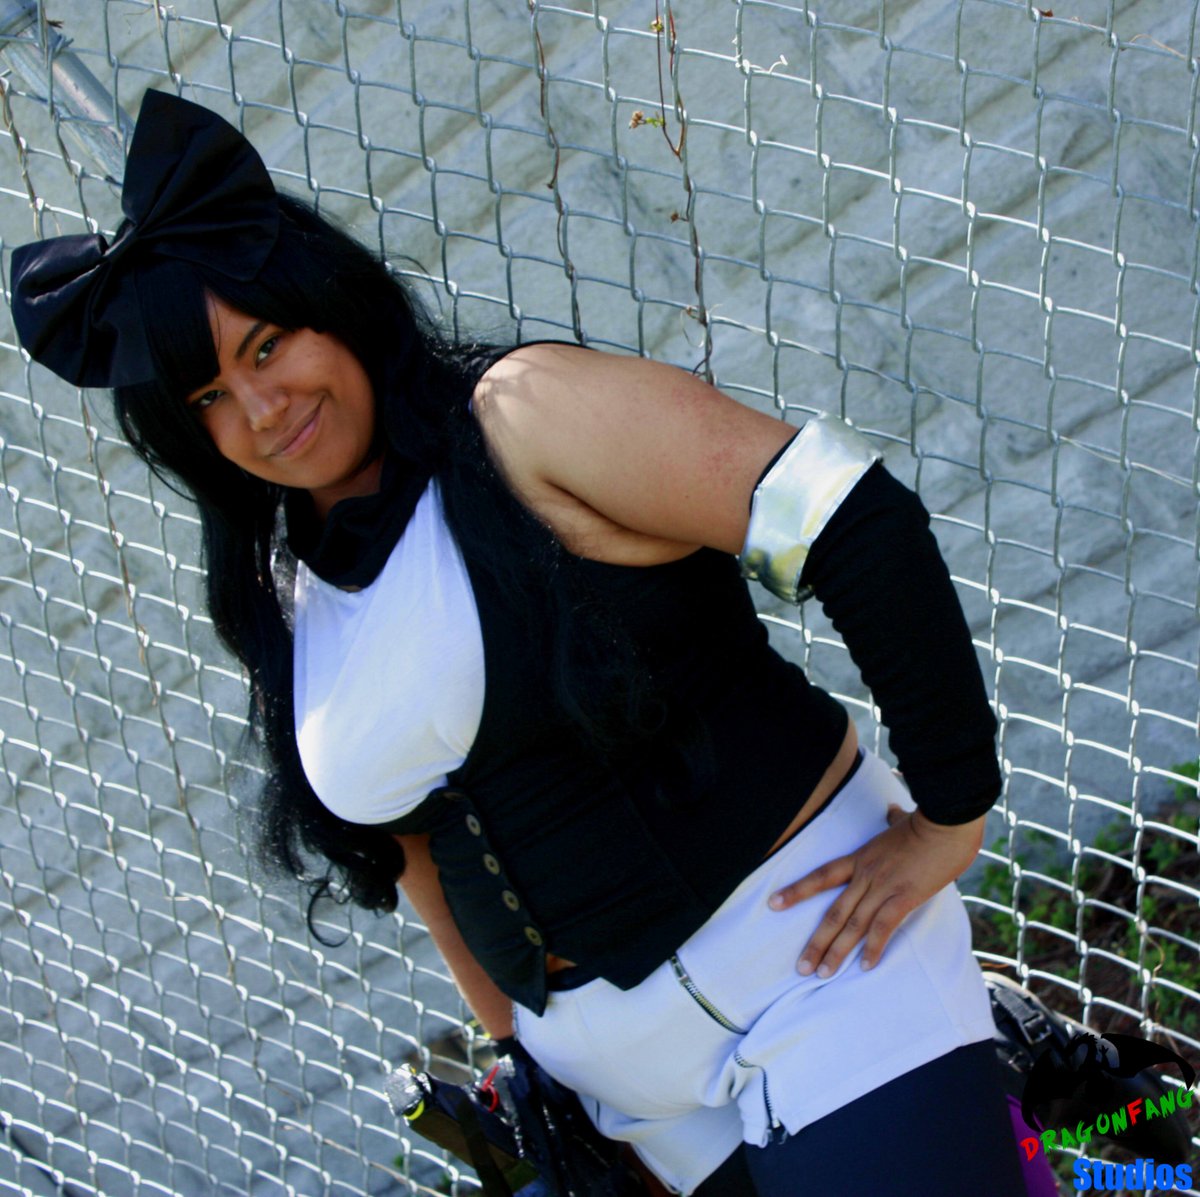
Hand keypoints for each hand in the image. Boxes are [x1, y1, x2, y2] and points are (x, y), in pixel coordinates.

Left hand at [768, 805, 985, 977]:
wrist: (944, 824)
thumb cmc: (926, 823)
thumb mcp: (901, 822)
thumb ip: (892, 820)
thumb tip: (892, 810)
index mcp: (860, 858)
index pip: (820, 876)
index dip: (796, 891)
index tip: (773, 904)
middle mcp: (865, 875)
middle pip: (833, 912)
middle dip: (816, 942)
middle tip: (801, 967)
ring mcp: (883, 887)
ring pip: (852, 924)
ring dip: (837, 952)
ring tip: (823, 974)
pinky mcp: (904, 897)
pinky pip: (883, 926)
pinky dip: (873, 948)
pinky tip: (865, 966)